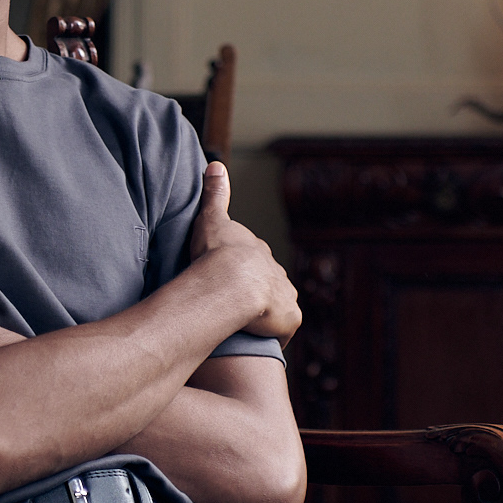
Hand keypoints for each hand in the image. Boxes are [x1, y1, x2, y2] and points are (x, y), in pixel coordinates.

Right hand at [187, 162, 300, 344]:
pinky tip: (258, 338)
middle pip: (269, 285)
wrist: (232, 281)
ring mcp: (286, 297)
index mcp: (260, 255)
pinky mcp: (289, 319)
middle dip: (257, 294)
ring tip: (246, 326)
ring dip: (267, 316)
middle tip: (236, 305)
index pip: (255, 263)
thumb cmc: (217, 252)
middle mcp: (278, 274)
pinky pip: (283, 330)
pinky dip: (274, 335)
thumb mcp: (212, 219)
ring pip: (278, 308)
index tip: (230, 279)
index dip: (244, 271)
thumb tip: (215, 164)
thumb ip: (215, 195)